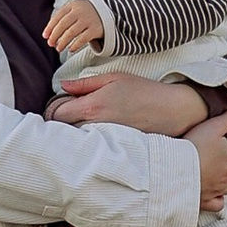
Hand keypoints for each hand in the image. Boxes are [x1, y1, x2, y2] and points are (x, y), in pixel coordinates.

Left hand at [44, 0, 101, 53]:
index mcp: (73, 5)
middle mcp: (80, 11)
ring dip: (63, 42)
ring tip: (58, 49)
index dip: (50, 27)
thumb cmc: (85, 13)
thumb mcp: (75, 10)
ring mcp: (88, 20)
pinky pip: (82, 39)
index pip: (58, 16)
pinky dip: (75, 45)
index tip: (45, 36)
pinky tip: (70, 49)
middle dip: (55, 35)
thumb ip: (63, 18)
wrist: (108, 11)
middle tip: (50, 44)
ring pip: (71, 32)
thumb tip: (48, 33)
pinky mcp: (95, 29)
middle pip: (63, 24)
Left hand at [50, 71, 206, 135]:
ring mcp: (104, 139)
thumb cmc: (143, 90)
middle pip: (63, 130)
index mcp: (92, 106)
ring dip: (75, 132)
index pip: (57, 115)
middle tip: (71, 113)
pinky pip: (92, 146)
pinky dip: (90, 140)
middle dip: (63, 122)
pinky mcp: (113, 147)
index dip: (55, 110)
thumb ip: (85, 83)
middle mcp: (95, 125)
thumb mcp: (114, 78)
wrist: (170, 110)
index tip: (62, 105)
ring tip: (85, 122)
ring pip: (76, 139)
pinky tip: (98, 131)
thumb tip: (63, 86)